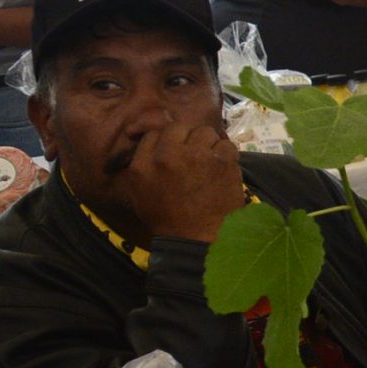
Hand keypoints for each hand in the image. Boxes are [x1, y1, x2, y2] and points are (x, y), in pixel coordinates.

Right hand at [115, 119, 244, 243]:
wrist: (196, 239)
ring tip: (210, 161)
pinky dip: (226, 155)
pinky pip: (227, 145)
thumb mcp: (139, 191)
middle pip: (181, 127)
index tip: (176, 149)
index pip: (156, 133)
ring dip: (208, 144)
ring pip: (206, 132)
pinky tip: (223, 168)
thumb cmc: (166, 218)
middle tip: (195, 154)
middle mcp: (169, 155)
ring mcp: (198, 156)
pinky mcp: (223, 163)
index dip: (169, 139)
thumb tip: (153, 139)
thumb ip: (143, 161)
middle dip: (188, 138)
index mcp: (144, 163)